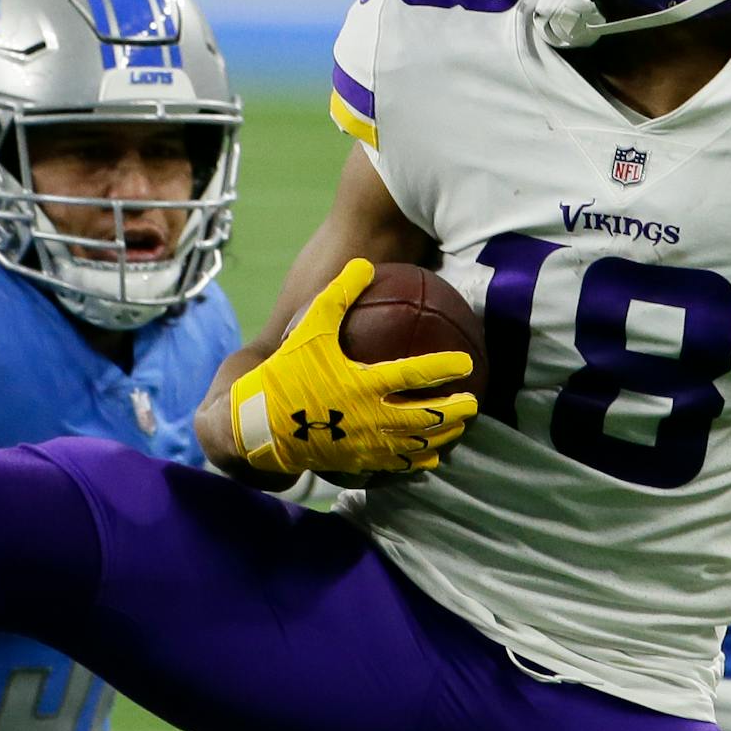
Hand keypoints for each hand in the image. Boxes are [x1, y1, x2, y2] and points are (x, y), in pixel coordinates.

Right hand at [229, 259, 476, 475]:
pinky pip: (396, 467)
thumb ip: (338, 296)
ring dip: (442, 437)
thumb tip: (363, 264)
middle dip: (456, 412)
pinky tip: (429, 459)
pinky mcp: (357, 464)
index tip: (466, 364)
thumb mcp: (309, 330)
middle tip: (473, 403)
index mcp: (364, 383)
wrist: (257, 427)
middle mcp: (372, 417)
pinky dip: (418, 462)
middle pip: (427, 417)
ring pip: (417, 446)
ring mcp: (366, 445)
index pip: (416, 375)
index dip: (445, 368)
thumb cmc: (283, 375)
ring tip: (458, 430)